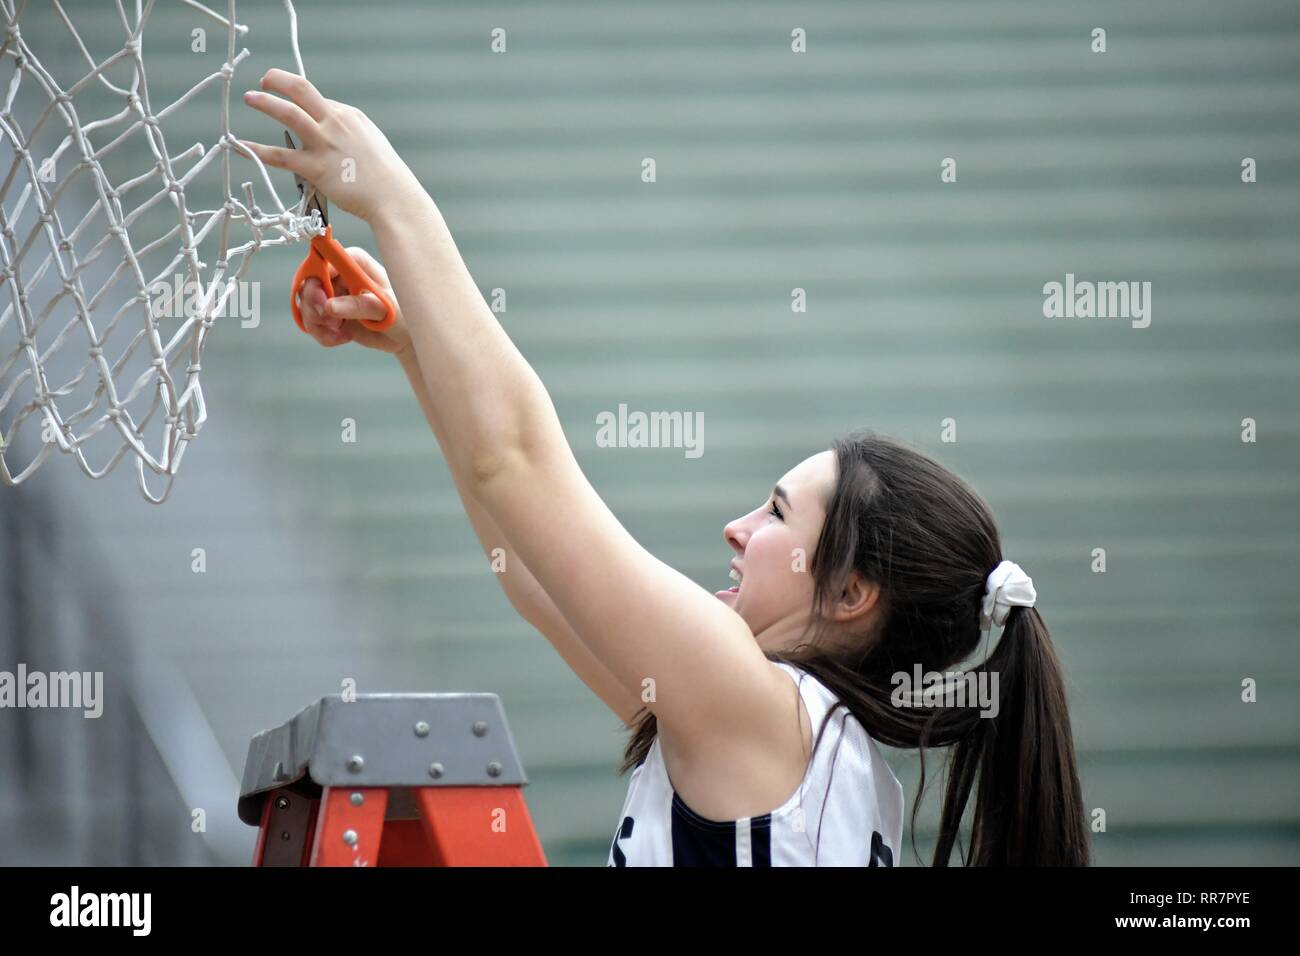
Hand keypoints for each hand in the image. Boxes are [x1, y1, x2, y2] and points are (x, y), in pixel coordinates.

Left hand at [240, 68, 421, 223]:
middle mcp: (336, 122)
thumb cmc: (386, 177)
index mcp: (350, 116)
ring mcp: (324, 143)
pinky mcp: (315, 167)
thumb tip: (335, 139)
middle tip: (265, 80)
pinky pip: (280, 156)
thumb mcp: (371, 144)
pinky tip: (242, 145)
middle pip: (301, 89)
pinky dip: (257, 149)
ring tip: (249, 98)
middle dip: (278, 80)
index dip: (303, 102)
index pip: (318, 100)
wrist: (394, 197)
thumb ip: (351, 136)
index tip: (295, 105)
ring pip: (288, 113)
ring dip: (265, 102)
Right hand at [297, 246, 412, 358]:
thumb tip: (329, 306)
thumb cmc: (404, 314)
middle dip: (313, 305)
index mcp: (355, 262)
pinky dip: (323, 334)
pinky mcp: (330, 314)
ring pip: (306, 305)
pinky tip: (342, 339)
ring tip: (339, 334)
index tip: (322, 301)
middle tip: (328, 322)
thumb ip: (358, 305)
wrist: (405, 336)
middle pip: (309, 282)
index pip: (325, 259)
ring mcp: (333, 294)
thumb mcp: (385, 308)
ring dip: (317, 324)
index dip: (317, 278)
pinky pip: (312, 323)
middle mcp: (340, 274)